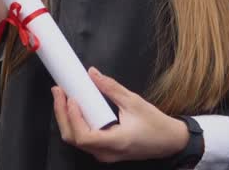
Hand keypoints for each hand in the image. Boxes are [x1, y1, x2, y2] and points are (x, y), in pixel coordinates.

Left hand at [52, 67, 189, 163]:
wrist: (170, 141)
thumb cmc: (156, 124)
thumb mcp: (134, 102)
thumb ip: (111, 88)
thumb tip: (93, 74)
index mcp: (115, 142)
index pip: (83, 136)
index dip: (73, 118)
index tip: (70, 98)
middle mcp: (106, 153)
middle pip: (73, 139)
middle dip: (62, 114)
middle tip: (58, 91)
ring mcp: (104, 154)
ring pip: (76, 140)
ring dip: (67, 118)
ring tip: (63, 97)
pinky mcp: (104, 151)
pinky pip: (84, 139)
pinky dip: (76, 123)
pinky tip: (74, 108)